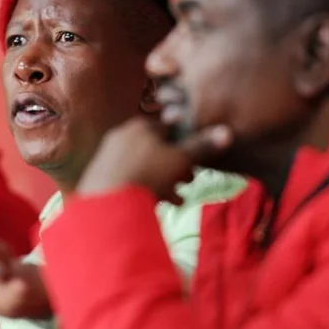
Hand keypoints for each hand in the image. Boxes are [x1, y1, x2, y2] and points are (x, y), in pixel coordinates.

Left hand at [77, 117, 231, 203]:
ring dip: (164, 181)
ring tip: (177, 199)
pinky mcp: (101, 176)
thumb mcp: (180, 159)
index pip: (169, 127)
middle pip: (156, 148)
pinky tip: (157, 203)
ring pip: (144, 165)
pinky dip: (146, 187)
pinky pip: (130, 178)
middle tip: (188, 181)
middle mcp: (122, 136)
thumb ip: (202, 147)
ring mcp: (109, 156)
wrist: (106, 202)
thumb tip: (227, 132)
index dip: (186, 142)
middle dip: (175, 166)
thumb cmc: (148, 174)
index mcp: (140, 125)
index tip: (197, 159)